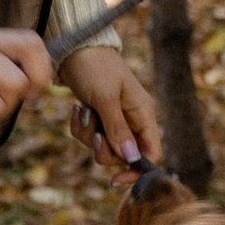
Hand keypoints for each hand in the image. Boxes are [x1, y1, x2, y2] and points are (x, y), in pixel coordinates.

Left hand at [57, 44, 159, 169]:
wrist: (73, 47)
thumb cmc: (94, 67)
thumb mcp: (106, 98)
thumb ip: (117, 128)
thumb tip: (131, 157)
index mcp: (143, 114)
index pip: (151, 153)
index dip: (137, 170)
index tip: (116, 178)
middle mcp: (132, 119)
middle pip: (123, 155)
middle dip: (103, 148)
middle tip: (93, 132)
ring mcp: (113, 119)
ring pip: (102, 147)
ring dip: (87, 135)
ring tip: (82, 112)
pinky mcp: (97, 117)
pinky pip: (88, 136)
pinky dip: (79, 127)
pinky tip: (76, 110)